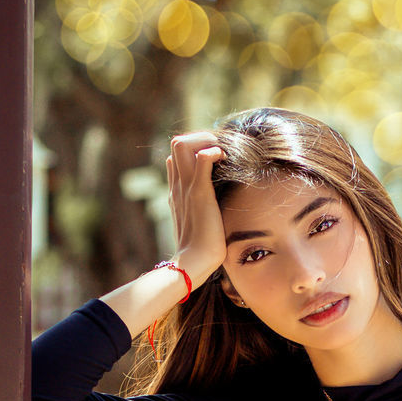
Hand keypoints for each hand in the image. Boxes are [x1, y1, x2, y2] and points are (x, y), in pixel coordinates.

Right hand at [166, 132, 226, 286]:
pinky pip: (202, 157)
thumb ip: (202, 208)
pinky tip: (224, 159)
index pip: (177, 154)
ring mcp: (186, 187)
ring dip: (205, 140)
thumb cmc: (202, 246)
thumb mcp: (201, 223)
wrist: (195, 261)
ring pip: (184, 143)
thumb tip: (212, 203)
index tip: (215, 159)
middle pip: (177, 142)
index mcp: (176, 190)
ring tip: (221, 155)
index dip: (196, 148)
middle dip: (200, 139)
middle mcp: (178, 184)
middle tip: (220, 153)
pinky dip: (214, 151)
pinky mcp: (199, 192)